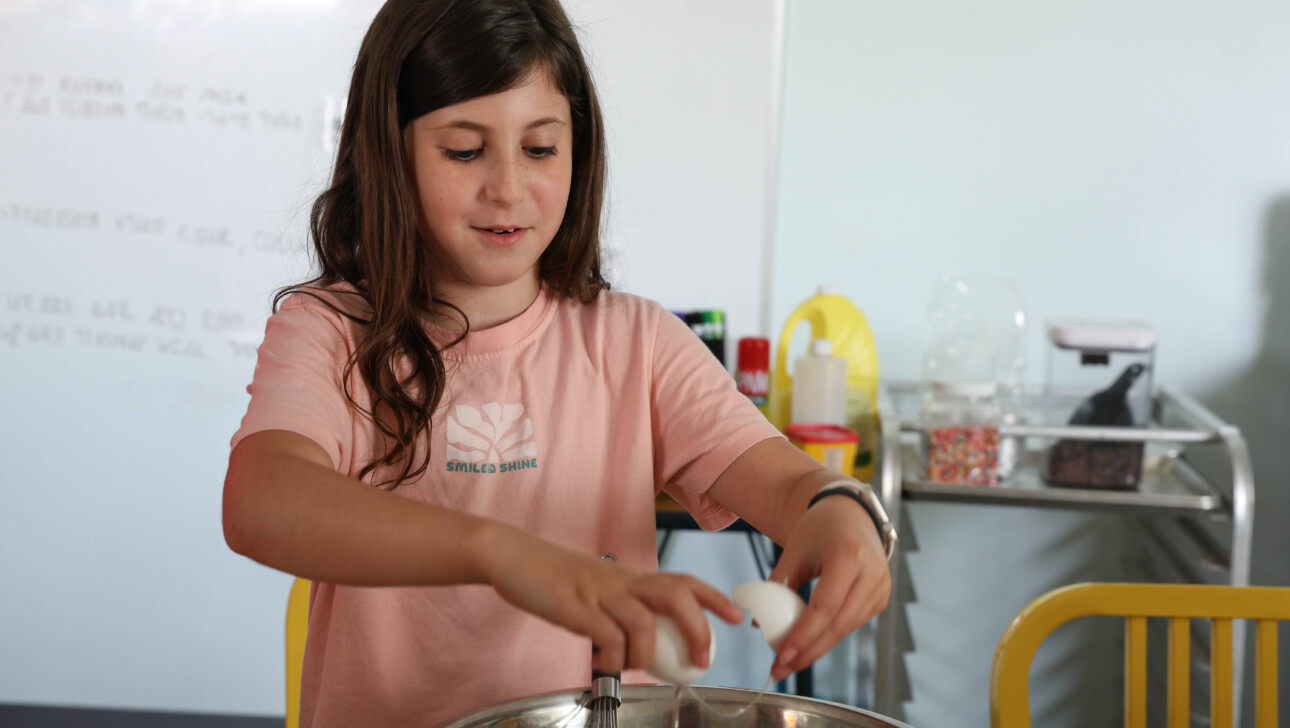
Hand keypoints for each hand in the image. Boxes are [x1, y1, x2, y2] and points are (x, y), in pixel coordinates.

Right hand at [482, 527, 743, 675]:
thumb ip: (621, 610)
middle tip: (700, 660)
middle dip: (697, 629)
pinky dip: (611, 658)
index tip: (736, 616)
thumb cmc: (554, 577)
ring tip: (633, 666)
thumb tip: (644, 640)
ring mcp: (596, 592)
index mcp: (629, 578)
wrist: (512, 556)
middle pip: (674, 596)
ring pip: (642, 621)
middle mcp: (620, 581)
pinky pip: (605, 636)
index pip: (681, 581)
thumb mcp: (597, 589)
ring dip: (646, 653)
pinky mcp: (571, 606)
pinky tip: (599, 663)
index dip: (713, 597)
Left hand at [766, 494, 890, 679]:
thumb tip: (757, 624)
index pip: (825, 607)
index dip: (804, 635)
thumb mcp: (793, 551)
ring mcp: (881, 587)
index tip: (782, 655)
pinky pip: (852, 624)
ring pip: (846, 629)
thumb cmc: (819, 529)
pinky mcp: (881, 598)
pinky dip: (830, 635)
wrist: (849, 514)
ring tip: (789, 662)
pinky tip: (809, 644)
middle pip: (838, 625)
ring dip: (817, 648)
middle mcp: (871, 573)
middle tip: (781, 669)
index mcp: (848, 556)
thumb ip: (777, 585)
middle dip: (808, 652)